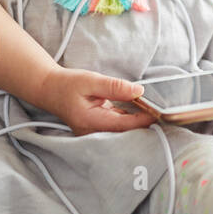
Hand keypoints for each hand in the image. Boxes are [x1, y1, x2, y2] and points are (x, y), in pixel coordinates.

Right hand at [40, 69, 160, 135]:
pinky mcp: (98, 128)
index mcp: (91, 122)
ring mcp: (95, 133)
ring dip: (139, 121)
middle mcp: (93, 132)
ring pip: (123, 131)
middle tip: (163, 111)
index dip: (144, 120)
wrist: (50, 89)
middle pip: (126, 132)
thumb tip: (139, 92)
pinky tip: (142, 110)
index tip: (160, 112)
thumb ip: (115, 86)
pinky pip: (118, 126)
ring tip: (156, 110)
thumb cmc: (68, 84)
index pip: (124, 125)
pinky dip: (130, 119)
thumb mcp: (91, 80)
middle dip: (144, 123)